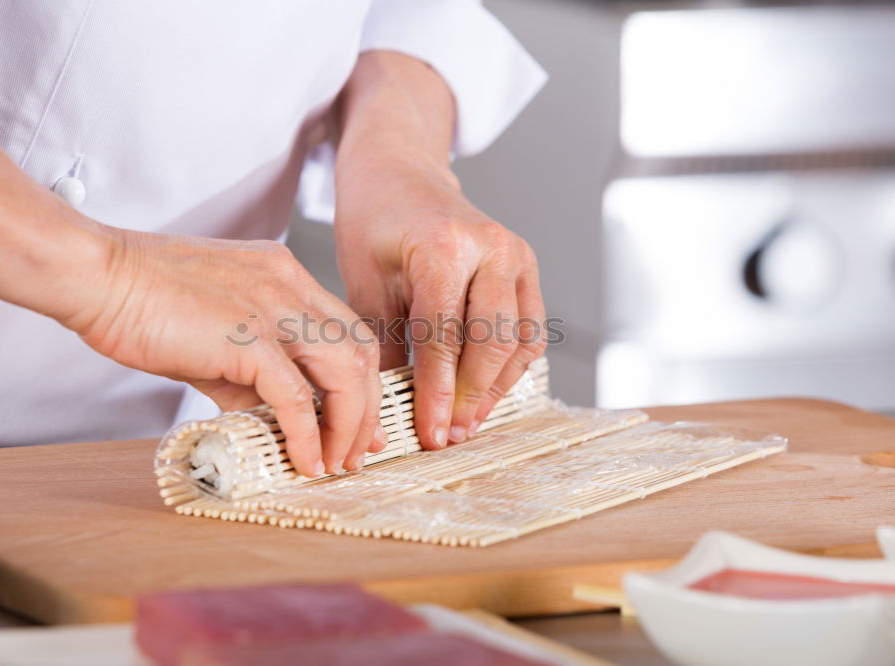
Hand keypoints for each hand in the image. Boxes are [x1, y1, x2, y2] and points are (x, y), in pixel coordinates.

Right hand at [0, 120, 382, 475]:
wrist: (96, 274)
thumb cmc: (142, 300)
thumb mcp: (212, 334)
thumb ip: (246, 372)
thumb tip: (267, 417)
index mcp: (285, 275)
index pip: (347, 329)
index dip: (362, 379)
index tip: (358, 418)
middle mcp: (290, 286)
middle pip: (361, 351)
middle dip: (368, 407)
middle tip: (357, 451)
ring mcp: (273, 308)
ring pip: (345, 371)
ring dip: (348, 424)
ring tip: (336, 463)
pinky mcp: (248, 338)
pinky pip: (296, 396)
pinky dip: (306, 435)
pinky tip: (304, 461)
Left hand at [334, 157, 546, 449]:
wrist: (401, 175)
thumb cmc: (375, 225)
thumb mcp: (365, 283)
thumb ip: (384, 344)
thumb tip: (389, 410)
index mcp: (445, 245)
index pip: (445, 336)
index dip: (438, 393)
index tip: (431, 434)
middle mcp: (492, 247)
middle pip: (494, 342)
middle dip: (471, 397)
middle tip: (450, 434)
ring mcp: (517, 255)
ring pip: (521, 341)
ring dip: (496, 388)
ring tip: (467, 421)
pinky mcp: (527, 268)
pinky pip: (531, 329)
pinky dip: (512, 366)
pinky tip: (484, 391)